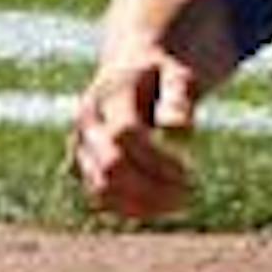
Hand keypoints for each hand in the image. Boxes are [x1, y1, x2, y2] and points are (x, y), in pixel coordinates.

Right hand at [70, 52, 200, 220]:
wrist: (132, 64)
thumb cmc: (163, 70)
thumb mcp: (178, 73)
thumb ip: (179, 97)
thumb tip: (180, 131)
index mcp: (108, 95)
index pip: (125, 134)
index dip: (156, 159)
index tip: (190, 171)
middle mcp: (87, 124)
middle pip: (109, 166)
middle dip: (149, 186)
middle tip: (188, 194)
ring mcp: (81, 147)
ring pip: (101, 188)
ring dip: (141, 203)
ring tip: (180, 202)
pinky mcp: (84, 165)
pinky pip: (101, 196)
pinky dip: (131, 207)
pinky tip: (163, 206)